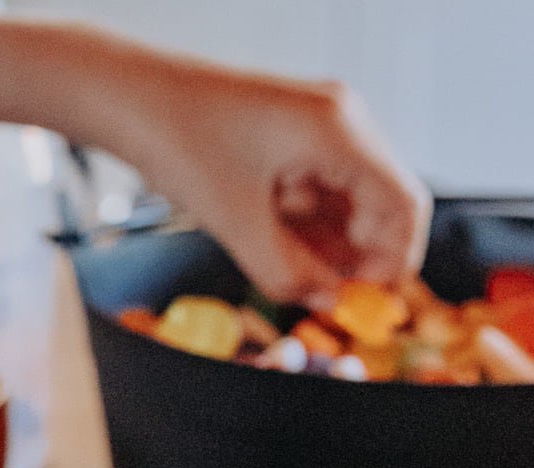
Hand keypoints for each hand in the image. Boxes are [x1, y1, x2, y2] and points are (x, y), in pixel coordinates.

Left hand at [130, 63, 430, 302]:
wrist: (129, 97)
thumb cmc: (178, 141)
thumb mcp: (236, 225)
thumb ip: (288, 275)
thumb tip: (328, 302)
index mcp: (338, 131)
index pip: (404, 205)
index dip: (394, 262)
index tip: (367, 304)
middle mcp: (339, 122)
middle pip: (383, 205)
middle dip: (360, 257)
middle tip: (325, 298)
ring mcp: (317, 129)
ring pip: (350, 204)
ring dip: (330, 247)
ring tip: (293, 276)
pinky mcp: (292, 141)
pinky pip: (320, 194)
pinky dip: (308, 229)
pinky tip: (279, 252)